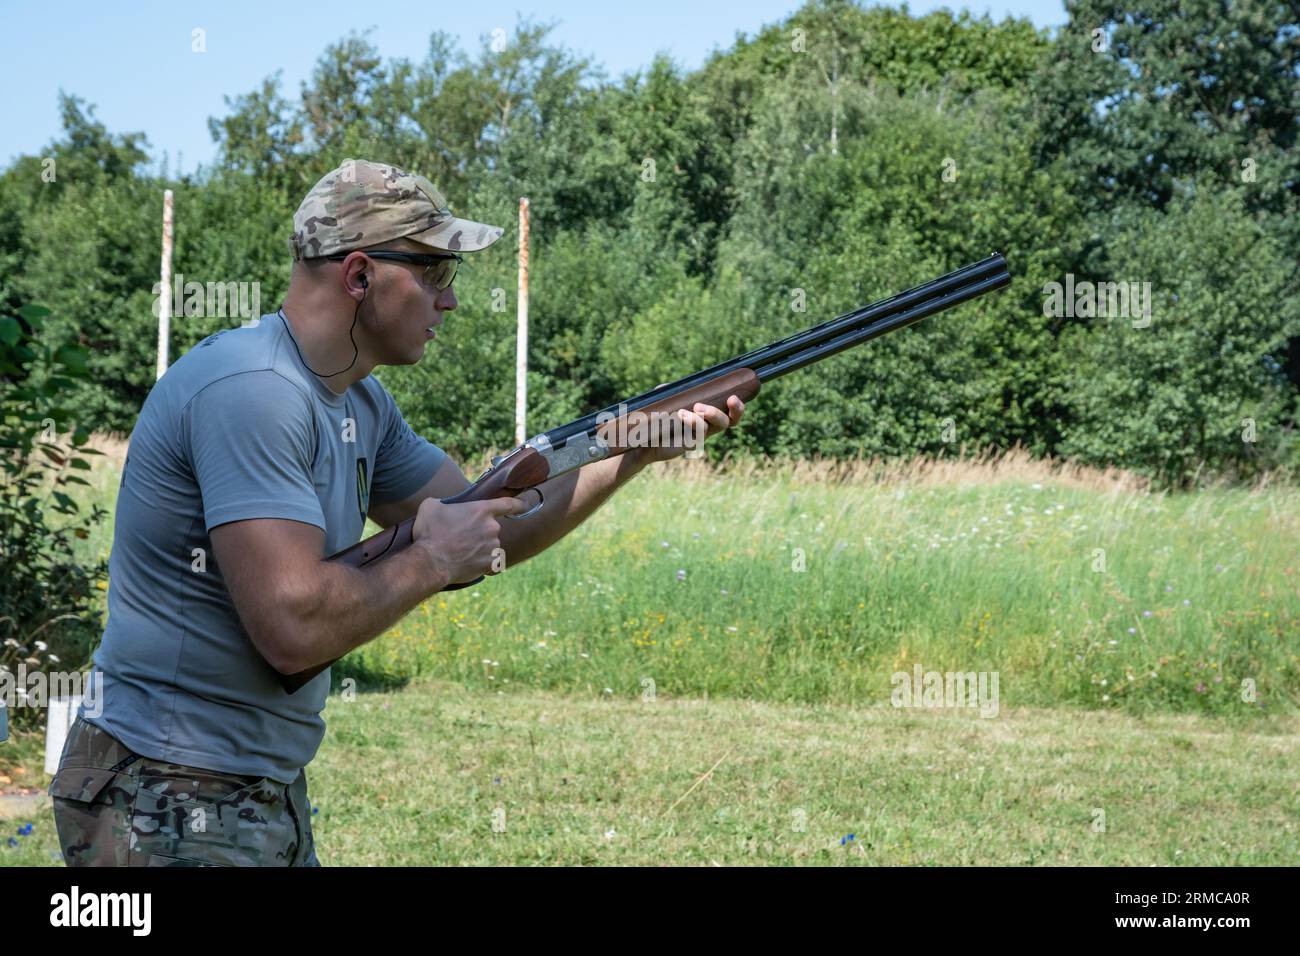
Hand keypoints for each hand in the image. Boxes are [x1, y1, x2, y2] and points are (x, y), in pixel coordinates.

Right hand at [411, 496, 526, 583]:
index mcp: (482, 510)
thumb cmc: (429, 532)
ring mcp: (492, 547)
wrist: (430, 561)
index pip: (508, 504)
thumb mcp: (430, 506)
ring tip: (460, 551)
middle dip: (479, 531)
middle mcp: (492, 528)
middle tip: (460, 537)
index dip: (518, 504)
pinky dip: (481, 563)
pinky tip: (467, 563)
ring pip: (490, 545)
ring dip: (479, 547)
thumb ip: (442, 502)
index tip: (524, 505)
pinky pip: (490, 562)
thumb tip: (442, 506)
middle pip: (492, 528)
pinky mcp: (489, 564)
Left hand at [638, 393, 746, 463]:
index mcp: (705, 414)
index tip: (734, 396)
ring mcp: (699, 435)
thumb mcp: (663, 401)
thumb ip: (669, 392)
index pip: (729, 412)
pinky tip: (680, 415)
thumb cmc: (656, 419)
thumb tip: (669, 386)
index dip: (737, 407)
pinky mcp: (691, 444)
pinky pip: (699, 434)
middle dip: (733, 410)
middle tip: (725, 401)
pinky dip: (693, 422)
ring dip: (708, 414)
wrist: (643, 439)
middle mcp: (706, 425)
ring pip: (717, 426)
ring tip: (689, 410)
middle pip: (730, 421)